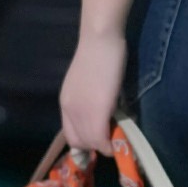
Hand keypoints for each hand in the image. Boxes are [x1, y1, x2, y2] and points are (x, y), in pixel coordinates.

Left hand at [59, 28, 128, 153]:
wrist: (100, 40)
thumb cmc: (99, 54)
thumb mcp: (89, 82)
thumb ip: (91, 100)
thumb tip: (106, 115)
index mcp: (66, 103)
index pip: (71, 135)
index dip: (87, 142)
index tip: (102, 140)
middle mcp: (69, 110)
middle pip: (79, 142)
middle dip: (96, 146)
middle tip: (113, 138)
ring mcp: (81, 112)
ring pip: (90, 143)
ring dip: (105, 146)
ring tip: (119, 137)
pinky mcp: (97, 111)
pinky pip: (101, 139)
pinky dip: (111, 145)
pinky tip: (121, 139)